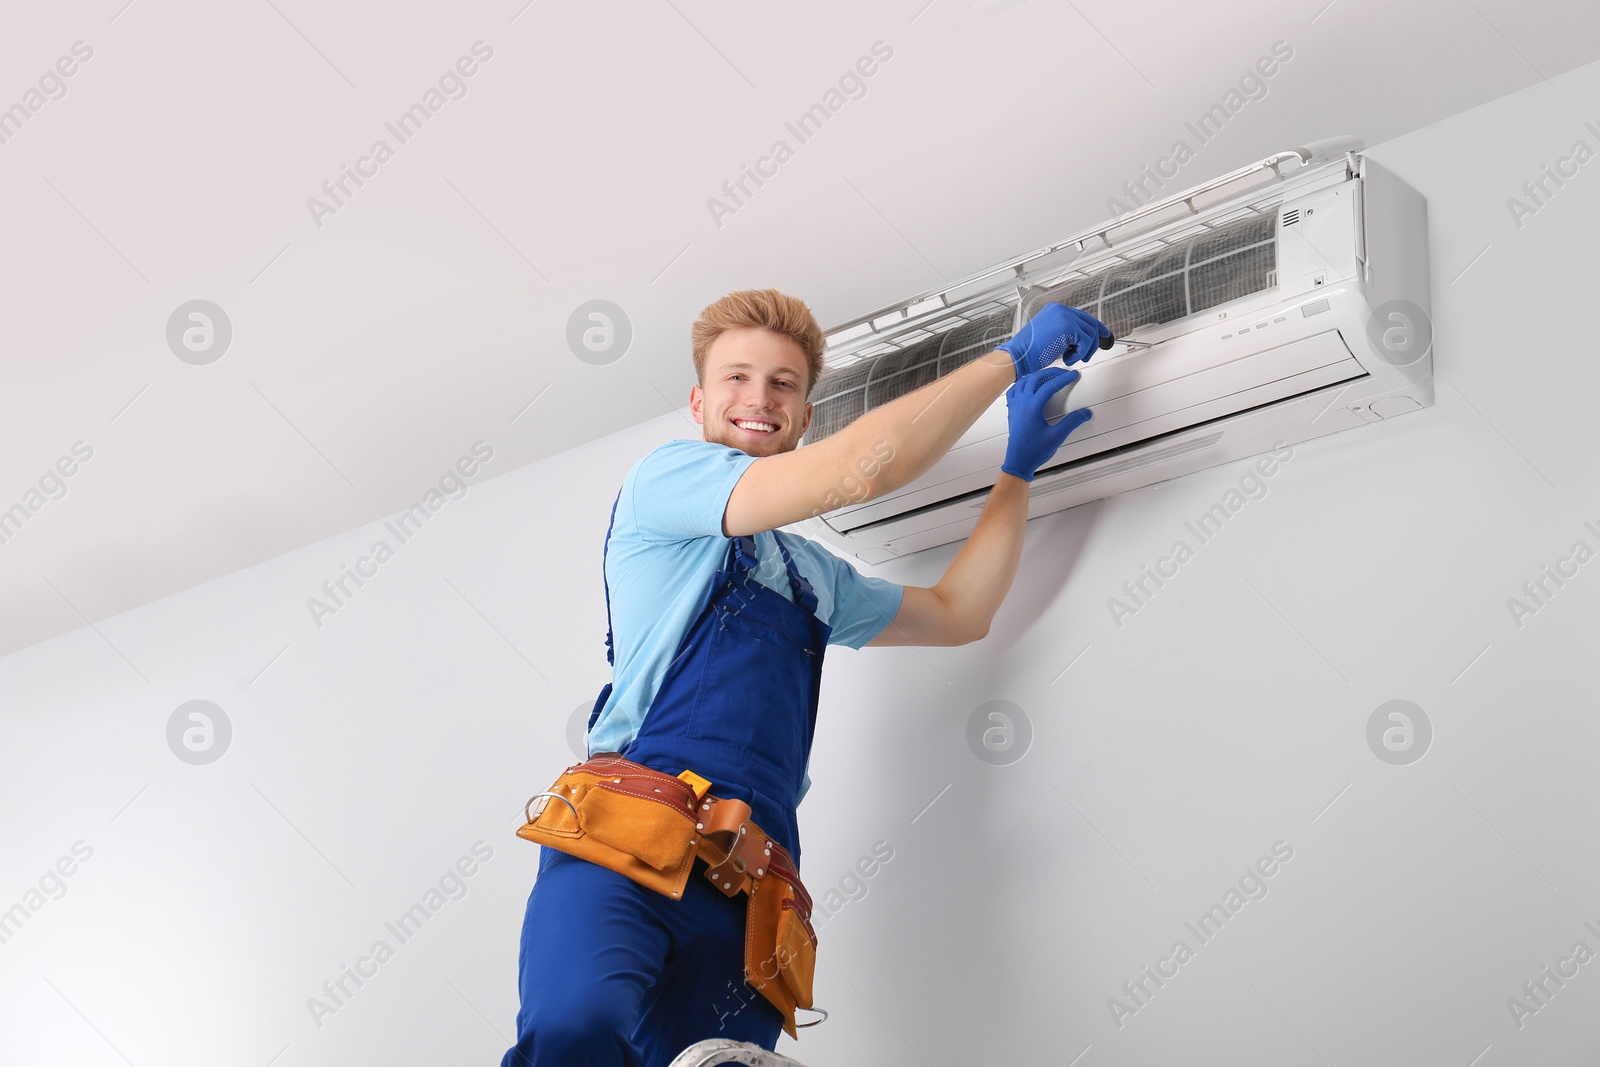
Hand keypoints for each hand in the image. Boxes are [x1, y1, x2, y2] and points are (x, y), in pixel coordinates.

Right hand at [996, 302, 1109, 379]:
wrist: (1018, 356)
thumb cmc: (1029, 350)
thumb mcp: (1050, 335)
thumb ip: (1066, 331)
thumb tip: (1083, 338)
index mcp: (1056, 309)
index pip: (1082, 316)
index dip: (1095, 327)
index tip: (1102, 335)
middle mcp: (1061, 309)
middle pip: (1090, 322)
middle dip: (1094, 340)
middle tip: (1089, 353)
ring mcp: (1065, 317)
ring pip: (1090, 334)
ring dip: (1084, 351)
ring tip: (1071, 358)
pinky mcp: (1069, 328)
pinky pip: (1086, 342)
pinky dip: (1079, 354)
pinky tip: (1067, 359)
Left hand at [1000, 367, 1091, 482]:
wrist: (1018, 461)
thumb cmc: (1034, 451)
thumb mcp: (1057, 437)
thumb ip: (1072, 422)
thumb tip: (1085, 413)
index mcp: (1032, 407)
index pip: (1049, 385)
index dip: (1063, 378)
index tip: (1073, 375)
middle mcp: (1022, 403)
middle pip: (1035, 378)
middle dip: (1051, 372)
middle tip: (1063, 373)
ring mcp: (1015, 406)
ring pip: (1024, 381)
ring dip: (1037, 376)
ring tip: (1049, 377)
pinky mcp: (1012, 411)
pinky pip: (1014, 390)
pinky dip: (1023, 384)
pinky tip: (1030, 387)